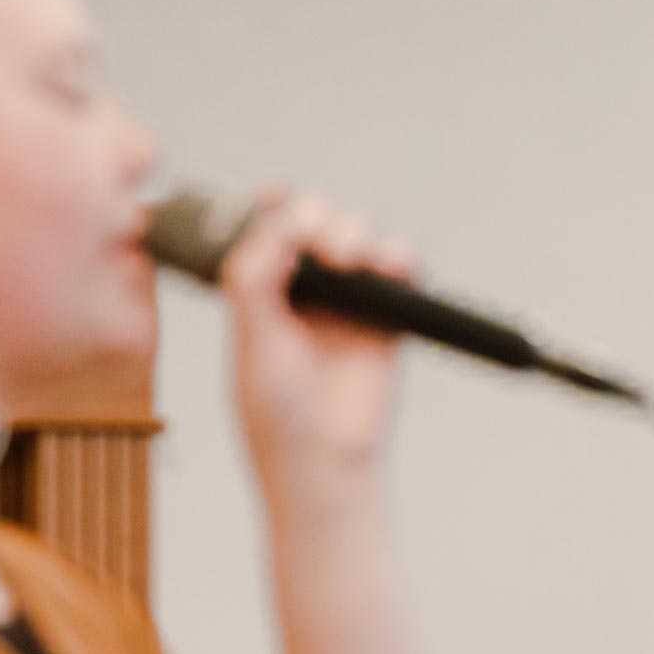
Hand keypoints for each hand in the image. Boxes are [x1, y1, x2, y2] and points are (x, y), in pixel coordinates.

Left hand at [219, 183, 417, 505]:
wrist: (325, 460)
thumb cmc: (277, 412)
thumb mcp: (251, 337)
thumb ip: (254, 275)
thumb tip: (278, 219)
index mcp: (261, 290)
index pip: (267, 228)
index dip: (271, 204)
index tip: (274, 193)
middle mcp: (306, 288)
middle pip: (316, 222)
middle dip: (317, 219)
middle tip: (317, 243)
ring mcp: (349, 301)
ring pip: (358, 236)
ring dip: (355, 233)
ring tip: (349, 259)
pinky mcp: (390, 317)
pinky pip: (402, 270)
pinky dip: (399, 256)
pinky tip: (386, 265)